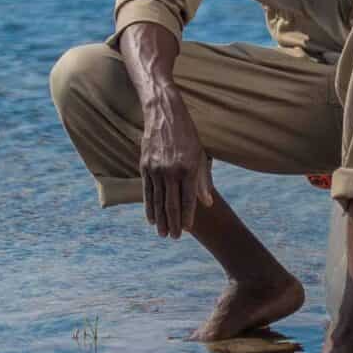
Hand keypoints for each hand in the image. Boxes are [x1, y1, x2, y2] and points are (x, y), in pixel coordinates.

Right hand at [139, 89, 215, 238]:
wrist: (164, 114)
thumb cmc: (187, 135)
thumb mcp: (200, 155)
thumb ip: (203, 181)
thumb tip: (208, 203)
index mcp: (188, 168)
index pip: (188, 199)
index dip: (188, 217)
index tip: (187, 229)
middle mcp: (171, 171)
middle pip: (171, 204)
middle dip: (173, 223)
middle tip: (174, 237)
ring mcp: (156, 169)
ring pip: (158, 201)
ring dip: (160, 219)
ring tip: (162, 233)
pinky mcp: (144, 166)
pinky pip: (147, 191)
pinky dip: (149, 207)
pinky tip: (151, 219)